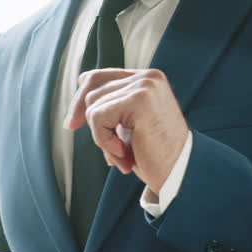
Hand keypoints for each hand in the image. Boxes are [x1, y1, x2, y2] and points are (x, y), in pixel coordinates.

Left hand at [65, 68, 187, 193]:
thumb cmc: (154, 155)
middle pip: (91, 88)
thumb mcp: (129, 126)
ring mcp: (144, 86)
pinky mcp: (139, 100)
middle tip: (108, 150)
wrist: (179, 174)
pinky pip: (98, 117)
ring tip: (123, 154)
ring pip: (93, 105)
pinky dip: (104, 141)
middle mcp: (147, 77)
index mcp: (147, 79)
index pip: (98, 77)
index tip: (72, 124)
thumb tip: (77, 109)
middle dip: (90, 121)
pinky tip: (124, 154)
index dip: (81, 100)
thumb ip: (111, 109)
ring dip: (101, 137)